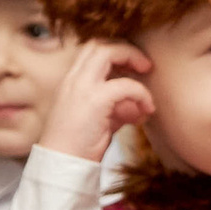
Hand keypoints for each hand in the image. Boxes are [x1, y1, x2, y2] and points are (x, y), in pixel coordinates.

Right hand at [38, 39, 154, 163]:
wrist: (62, 165)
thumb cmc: (80, 147)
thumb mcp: (101, 122)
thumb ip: (118, 110)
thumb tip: (139, 107)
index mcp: (71, 82)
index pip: (91, 51)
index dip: (115, 52)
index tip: (134, 68)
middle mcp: (73, 80)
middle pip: (97, 44)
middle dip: (125, 49)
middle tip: (144, 65)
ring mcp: (81, 87)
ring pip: (106, 52)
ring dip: (132, 59)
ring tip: (148, 76)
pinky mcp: (93, 101)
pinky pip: (125, 85)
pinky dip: (141, 93)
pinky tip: (147, 110)